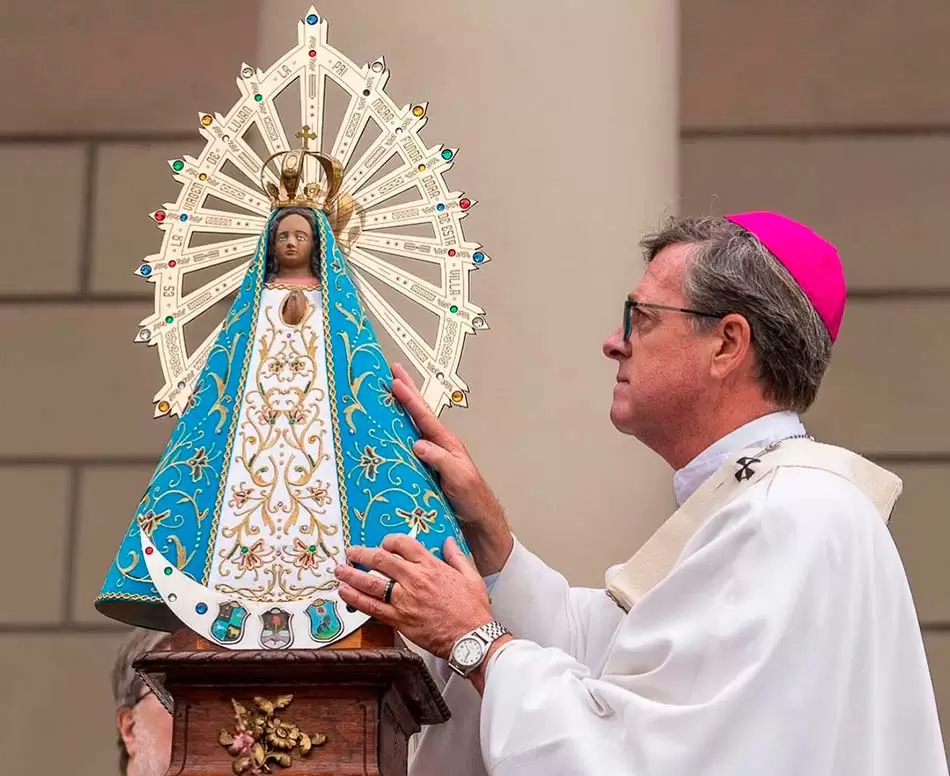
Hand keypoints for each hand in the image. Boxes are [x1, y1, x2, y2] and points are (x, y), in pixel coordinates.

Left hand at [335, 535, 493, 659]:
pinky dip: (355, 599)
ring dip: (351, 575)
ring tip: (340, 570)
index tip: (383, 544)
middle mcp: (414, 580)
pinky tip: (344, 594)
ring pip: (371, 582)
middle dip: (362, 554)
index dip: (389, 541)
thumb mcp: (470, 577)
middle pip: (381, 560)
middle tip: (351, 552)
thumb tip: (448, 543)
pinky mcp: (399, 620)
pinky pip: (371, 607)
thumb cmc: (472, 610)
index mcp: (431, 567)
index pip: (403, 544)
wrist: (471, 639)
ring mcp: (404, 600)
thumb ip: (456, 557)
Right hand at [390, 363, 513, 573]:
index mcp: (447, 445)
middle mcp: (439, 448)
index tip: (395, 380)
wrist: (479, 525)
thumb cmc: (474, 501)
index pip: (425, 416)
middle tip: (392, 371)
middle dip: (406, 393)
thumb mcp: (459, 479)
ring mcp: (432, 459)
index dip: (410, 398)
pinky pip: (408, 450)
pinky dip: (398, 438)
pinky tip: (387, 437)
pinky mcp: (426, 473)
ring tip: (386, 396)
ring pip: (413, 429)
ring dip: (400, 412)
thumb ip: (440, 460)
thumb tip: (418, 443)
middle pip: (419, 415)